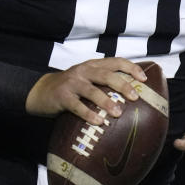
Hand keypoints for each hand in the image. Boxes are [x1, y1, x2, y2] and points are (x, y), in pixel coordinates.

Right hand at [25, 57, 146, 124]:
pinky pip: (77, 106)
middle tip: (135, 97)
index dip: (131, 68)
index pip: (115, 61)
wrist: (41, 91)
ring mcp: (72, 83)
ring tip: (118, 113)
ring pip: (92, 90)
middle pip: (106, 75)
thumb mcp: (87, 79)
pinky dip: (88, 114)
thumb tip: (132, 95)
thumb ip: (104, 82)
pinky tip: (98, 122)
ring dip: (106, 102)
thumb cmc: (71, 88)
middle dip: (122, 85)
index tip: (143, 79)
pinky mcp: (62, 96)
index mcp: (93, 65)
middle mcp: (83, 71)